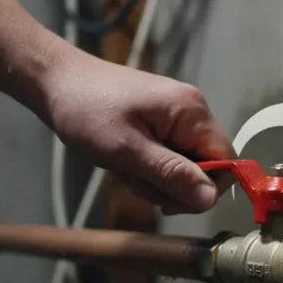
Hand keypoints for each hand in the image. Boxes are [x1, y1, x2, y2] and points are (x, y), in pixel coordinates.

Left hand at [39, 46, 235, 214]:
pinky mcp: (160, 122)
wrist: (55, 81)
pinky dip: (147, 167)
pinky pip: (168, 156)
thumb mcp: (128, 150)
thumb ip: (172, 174)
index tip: (170, 200)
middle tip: (137, 179)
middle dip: (172, 185)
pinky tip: (124, 161)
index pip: (227, 162)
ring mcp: (176, 116)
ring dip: (156, 178)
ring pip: (184, 166)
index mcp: (192, 112)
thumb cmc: (87, 111)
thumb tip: (210, 199)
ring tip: (125, 168)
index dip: (205, 189)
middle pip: (206, 168)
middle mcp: (192, 111)